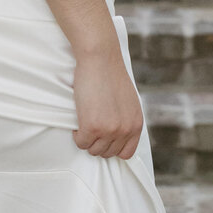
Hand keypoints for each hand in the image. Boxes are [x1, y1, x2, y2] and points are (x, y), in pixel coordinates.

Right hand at [72, 43, 143, 160]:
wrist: (100, 59)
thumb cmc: (111, 75)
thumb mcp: (128, 102)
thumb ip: (125, 120)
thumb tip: (116, 135)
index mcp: (136, 124)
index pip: (126, 153)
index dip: (112, 147)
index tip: (103, 138)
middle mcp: (125, 130)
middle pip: (107, 153)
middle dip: (97, 142)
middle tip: (91, 126)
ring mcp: (109, 130)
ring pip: (93, 150)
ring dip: (86, 139)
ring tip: (85, 122)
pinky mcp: (92, 127)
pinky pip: (81, 142)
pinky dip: (77, 134)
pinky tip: (78, 120)